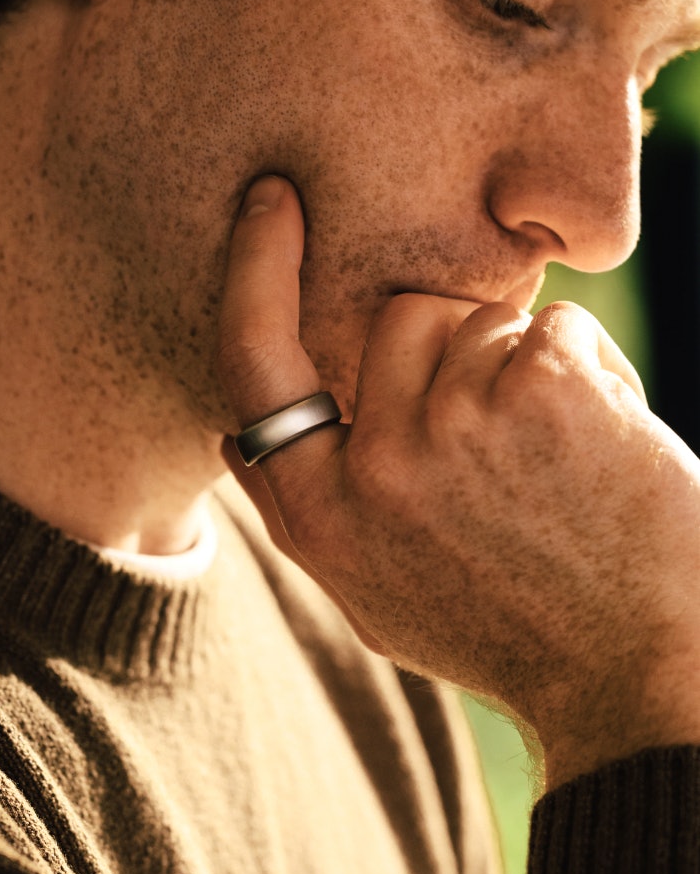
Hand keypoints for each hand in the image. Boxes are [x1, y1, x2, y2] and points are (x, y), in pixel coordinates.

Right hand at [217, 175, 699, 788]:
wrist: (637, 676)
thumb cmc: (508, 631)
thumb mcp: (373, 595)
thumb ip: (306, 510)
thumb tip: (237, 437)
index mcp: (324, 516)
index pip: (254, 365)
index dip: (256, 271)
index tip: (273, 197)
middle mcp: (376, 465)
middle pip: (397, 318)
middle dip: (454, 345)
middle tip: (509, 432)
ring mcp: (456, 423)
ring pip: (481, 319)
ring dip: (525, 366)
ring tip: (562, 457)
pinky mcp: (542, 391)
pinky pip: (556, 327)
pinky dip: (591, 374)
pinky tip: (606, 450)